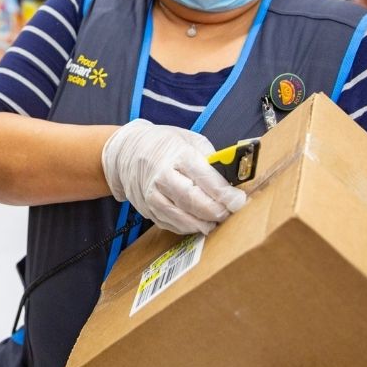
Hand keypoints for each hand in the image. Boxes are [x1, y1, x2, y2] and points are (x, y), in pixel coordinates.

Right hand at [101, 119, 246, 234]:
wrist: (127, 150)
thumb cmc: (163, 143)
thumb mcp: (190, 139)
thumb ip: (210, 158)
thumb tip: (232, 177)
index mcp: (177, 154)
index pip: (205, 178)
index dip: (225, 193)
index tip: (239, 200)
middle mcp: (162, 175)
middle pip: (193, 201)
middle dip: (215, 211)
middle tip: (228, 213)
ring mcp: (151, 194)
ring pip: (180, 217)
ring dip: (202, 224)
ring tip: (215, 221)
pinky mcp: (146, 208)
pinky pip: (169, 223)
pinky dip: (186, 227)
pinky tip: (197, 223)